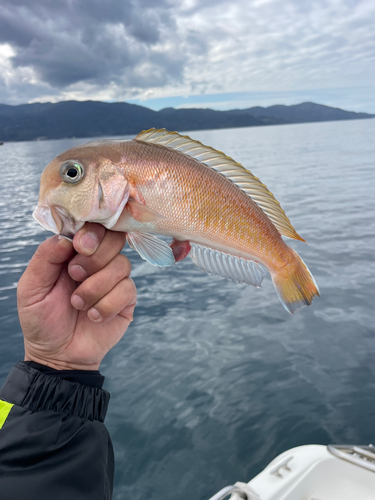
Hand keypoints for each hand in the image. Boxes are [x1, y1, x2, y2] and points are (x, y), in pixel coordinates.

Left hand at [18, 223, 136, 370]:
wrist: (57, 356)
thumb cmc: (42, 320)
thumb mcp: (32, 287)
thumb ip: (46, 257)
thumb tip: (68, 237)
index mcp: (74, 253)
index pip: (93, 227)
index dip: (92, 232)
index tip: (80, 246)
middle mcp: (97, 262)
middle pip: (115, 239)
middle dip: (95, 258)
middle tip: (74, 275)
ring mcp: (114, 280)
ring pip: (122, 265)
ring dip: (96, 286)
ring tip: (78, 304)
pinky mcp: (126, 300)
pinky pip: (128, 289)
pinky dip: (107, 304)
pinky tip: (93, 316)